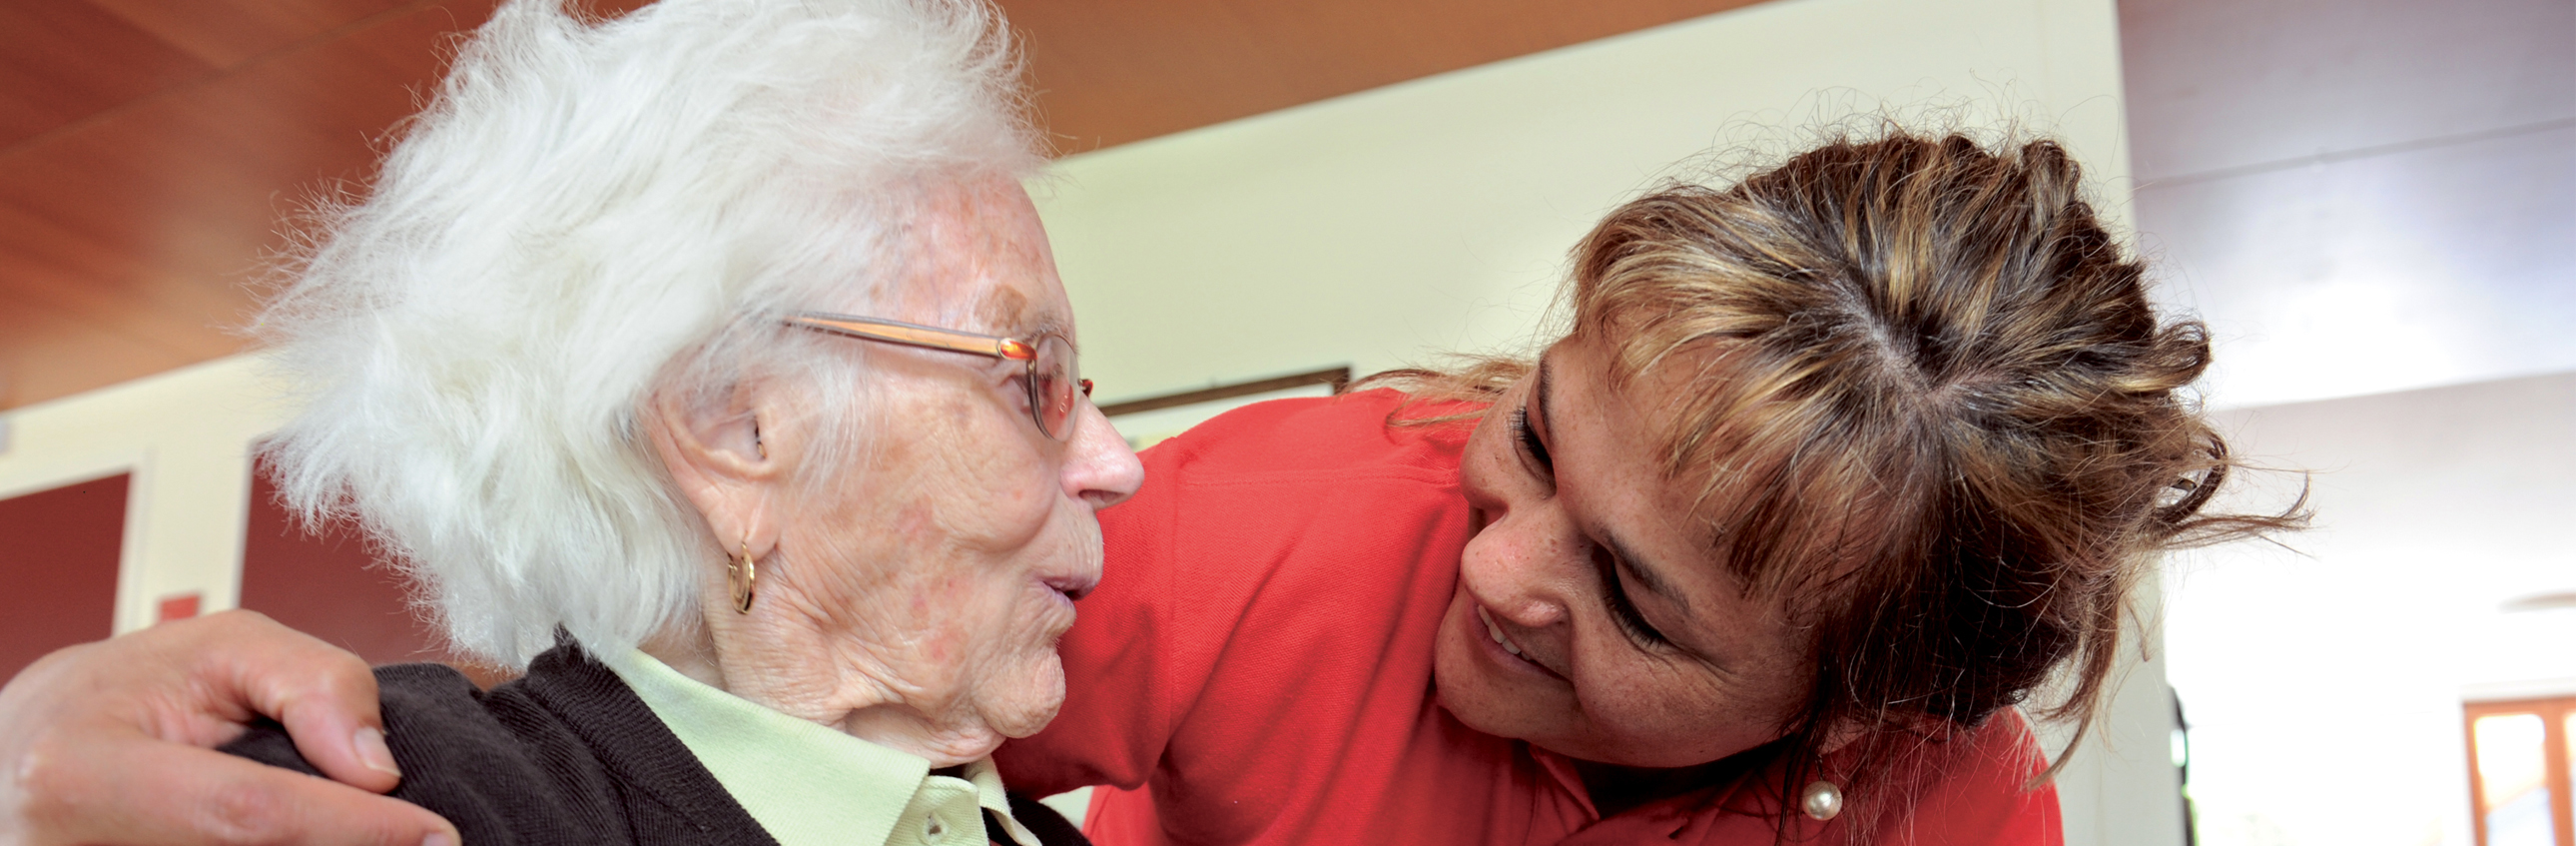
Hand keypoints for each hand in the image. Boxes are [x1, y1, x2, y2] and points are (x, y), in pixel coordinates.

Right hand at [0, 610, 458, 845]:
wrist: (19, 754)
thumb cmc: (115, 696)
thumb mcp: (214, 648)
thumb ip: (311, 683)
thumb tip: (378, 767)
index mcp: (76, 773)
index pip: (247, 815)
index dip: (356, 829)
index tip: (436, 834)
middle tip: (412, 840)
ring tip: (360, 831)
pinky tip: (313, 841)